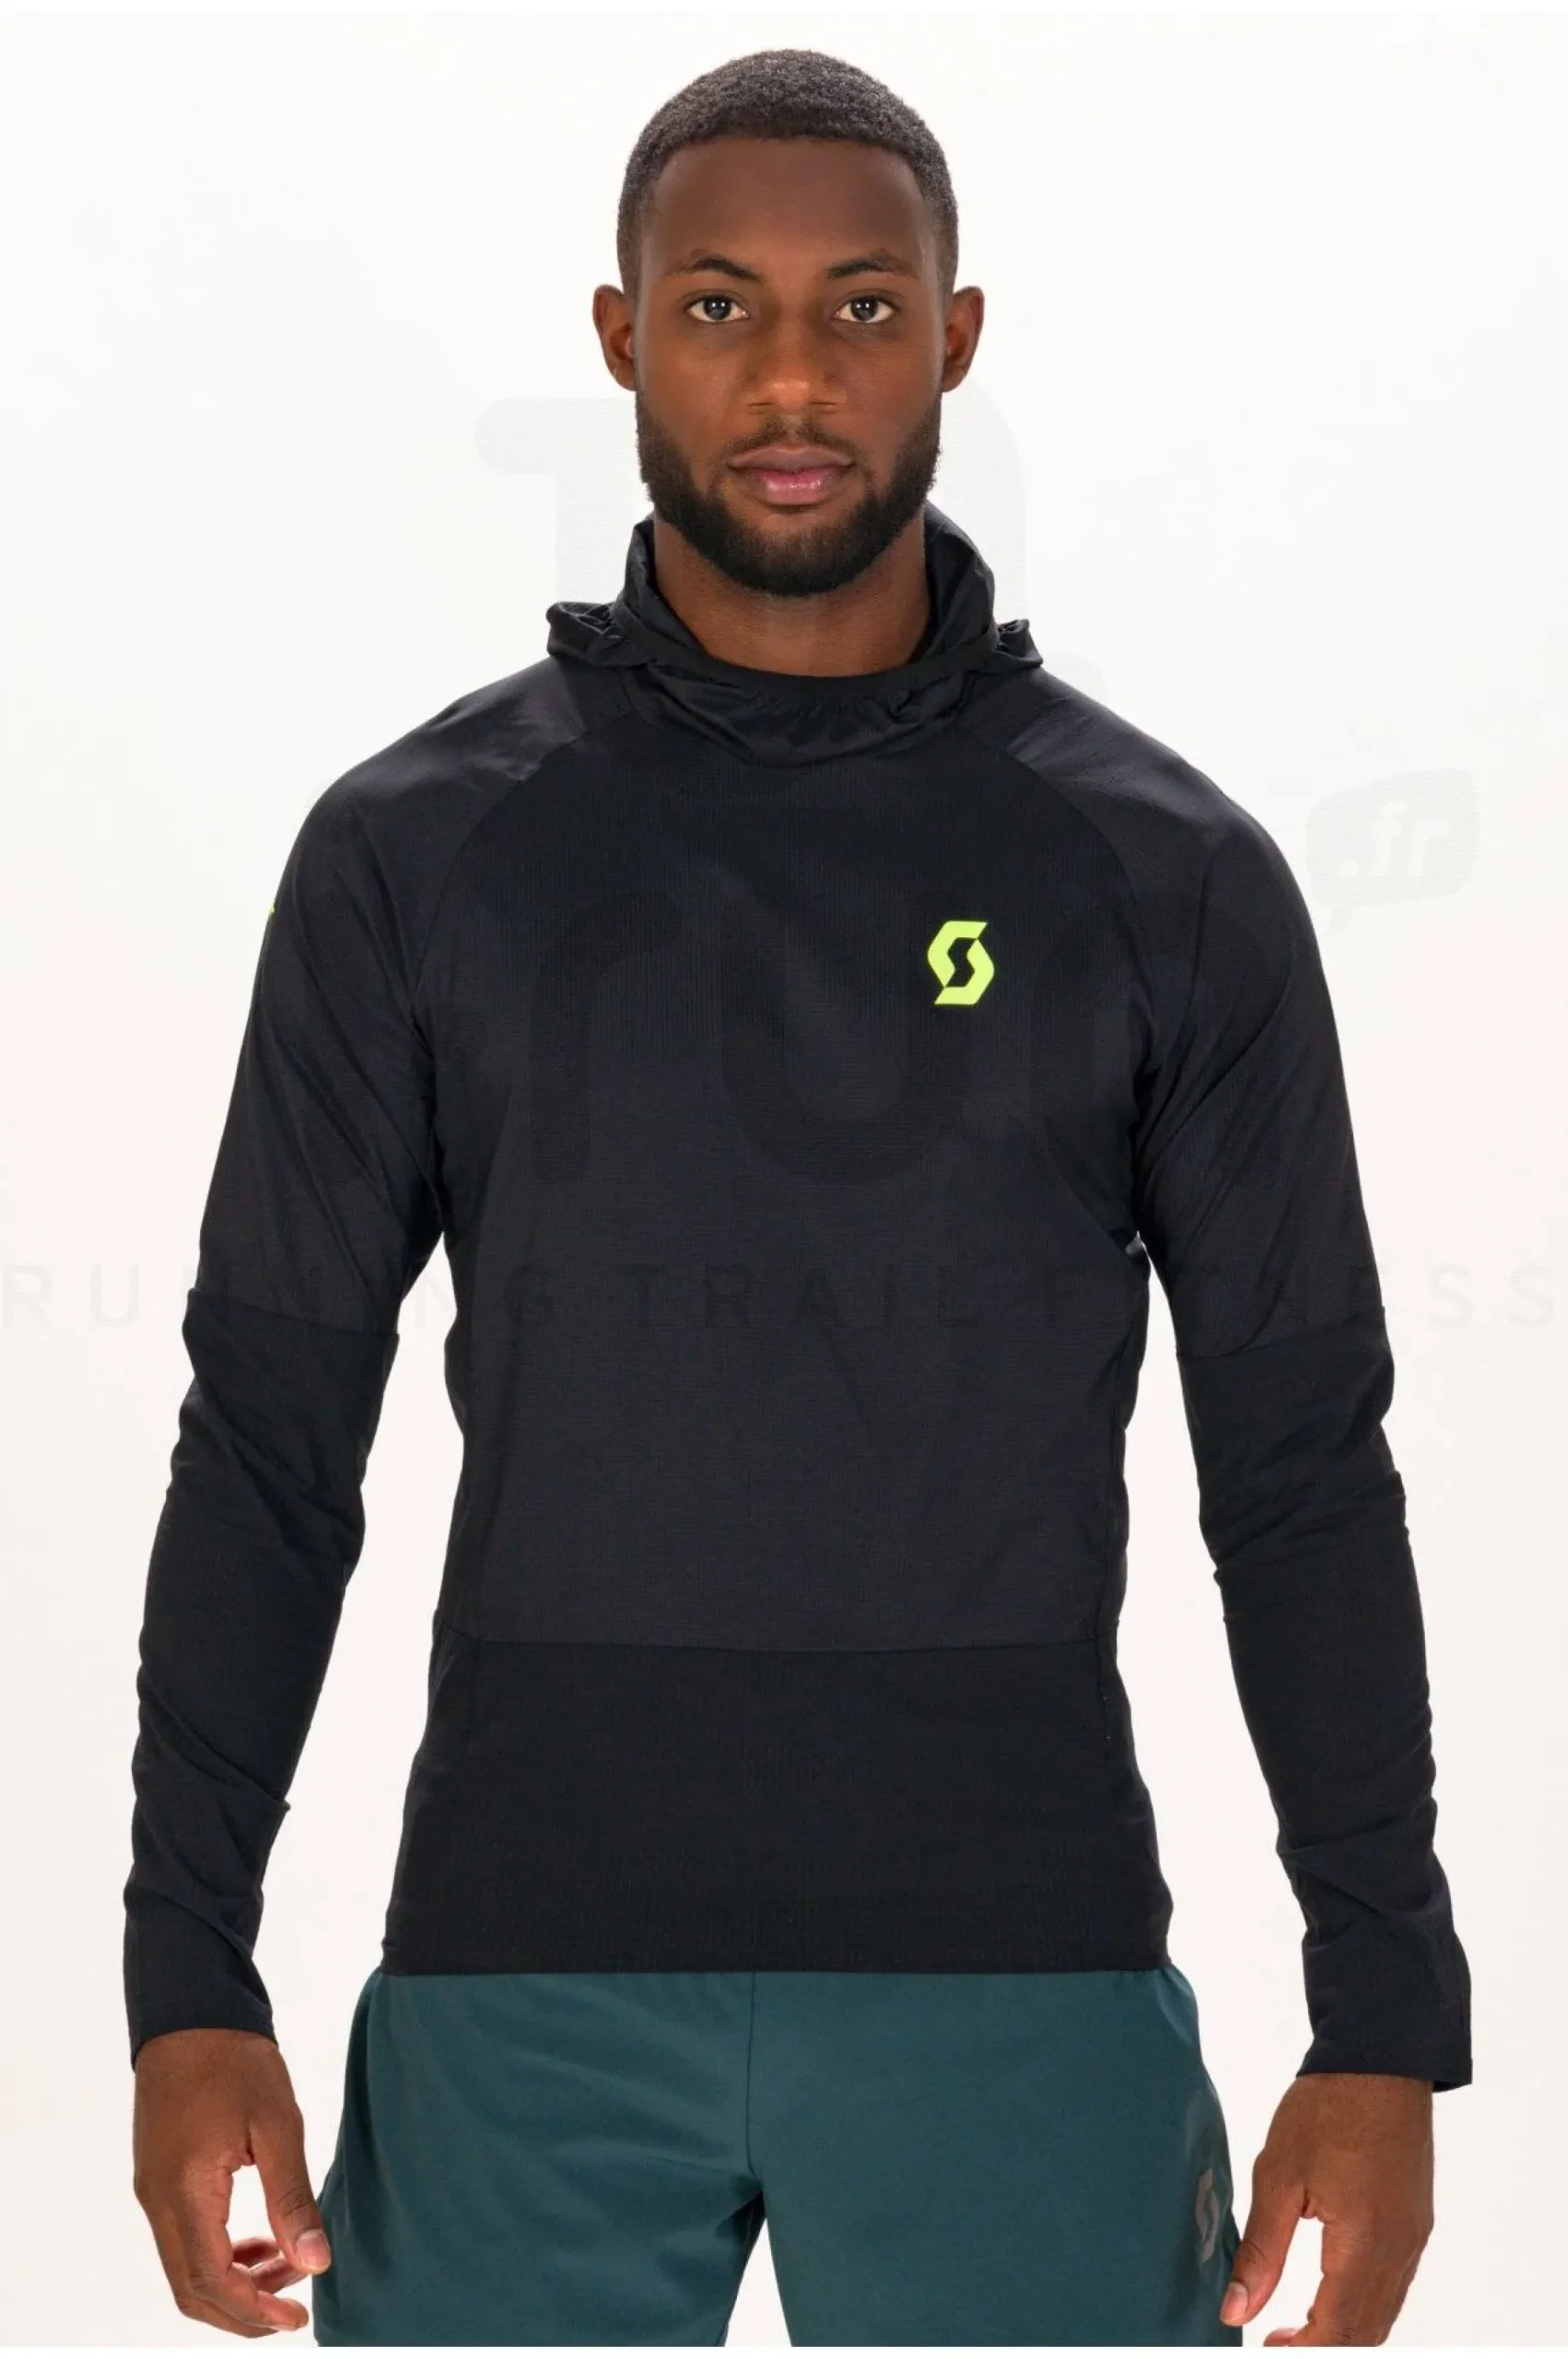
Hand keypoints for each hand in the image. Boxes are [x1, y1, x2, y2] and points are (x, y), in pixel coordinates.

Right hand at [132, 2026, 333, 2335]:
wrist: (190, 2009)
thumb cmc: (234, 2059)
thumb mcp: (277, 2124)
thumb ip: (292, 2198)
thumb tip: (315, 2262)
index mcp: (183, 2192)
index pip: (211, 2281)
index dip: (254, 2310)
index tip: (298, 2318)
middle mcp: (157, 2201)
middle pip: (191, 2287)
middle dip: (243, 2307)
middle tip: (294, 2306)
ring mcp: (152, 2189)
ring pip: (185, 2266)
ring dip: (234, 2280)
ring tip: (287, 2264)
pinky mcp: (158, 2175)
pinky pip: (183, 2237)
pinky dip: (220, 2252)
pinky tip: (259, 2239)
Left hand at [1218, 2071, 1433, 2344]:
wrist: (1379, 2061)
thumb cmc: (1326, 2110)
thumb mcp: (1278, 2177)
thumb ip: (1261, 2250)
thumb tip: (1237, 2309)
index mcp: (1364, 2245)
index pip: (1338, 2332)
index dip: (1303, 2351)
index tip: (1267, 2347)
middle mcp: (1399, 2251)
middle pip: (1366, 2332)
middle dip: (1323, 2346)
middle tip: (1276, 2341)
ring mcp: (1413, 2238)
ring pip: (1384, 2312)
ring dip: (1344, 2328)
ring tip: (1297, 2324)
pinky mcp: (1416, 2221)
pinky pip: (1395, 2284)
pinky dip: (1363, 2302)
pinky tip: (1330, 2288)